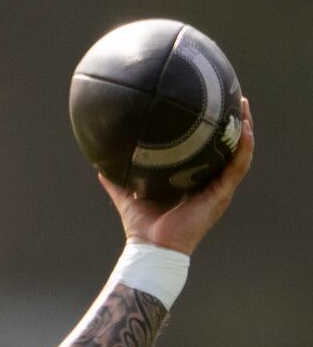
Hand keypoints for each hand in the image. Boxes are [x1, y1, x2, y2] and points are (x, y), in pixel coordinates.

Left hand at [101, 96, 254, 254]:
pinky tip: (246, 130)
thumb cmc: (142, 227)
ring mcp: (218, 189)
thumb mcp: (128, 195)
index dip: (212, 131)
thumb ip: (117, 180)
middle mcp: (210, 183)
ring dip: (244, 129)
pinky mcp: (221, 195)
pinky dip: (244, 148)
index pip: (208, 151)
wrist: (150, 247)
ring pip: (239, 153)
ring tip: (243, 107)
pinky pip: (238, 168)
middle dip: (234, 123)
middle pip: (228, 148)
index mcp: (193, 182)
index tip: (211, 107)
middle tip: (234, 99)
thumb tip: (100, 166)